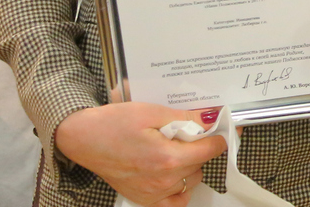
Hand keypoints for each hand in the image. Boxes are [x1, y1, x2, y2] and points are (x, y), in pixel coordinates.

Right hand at [54, 102, 226, 205]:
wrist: (84, 139)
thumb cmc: (115, 123)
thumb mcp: (153, 112)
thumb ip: (185, 118)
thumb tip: (212, 119)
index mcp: (167, 158)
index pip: (209, 150)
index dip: (220, 136)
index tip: (225, 128)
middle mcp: (162, 182)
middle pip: (201, 164)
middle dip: (201, 146)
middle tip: (189, 132)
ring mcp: (153, 195)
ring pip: (191, 181)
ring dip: (191, 165)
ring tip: (176, 148)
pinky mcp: (144, 200)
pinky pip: (174, 202)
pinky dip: (181, 188)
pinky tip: (175, 173)